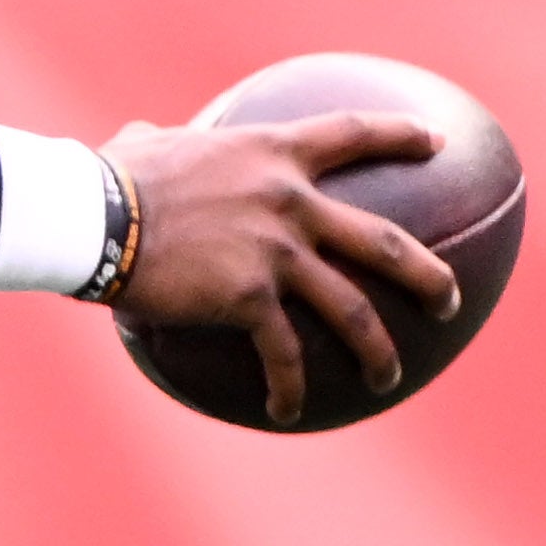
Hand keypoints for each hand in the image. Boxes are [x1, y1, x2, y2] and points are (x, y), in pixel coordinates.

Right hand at [100, 107, 460, 419]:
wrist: (95, 216)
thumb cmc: (107, 177)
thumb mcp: (146, 146)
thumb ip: (162, 142)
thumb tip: (143, 139)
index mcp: (270, 154)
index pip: (350, 134)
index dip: (399, 137)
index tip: (436, 143)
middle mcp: (289, 201)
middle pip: (384, 241)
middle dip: (428, 274)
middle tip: (450, 298)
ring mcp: (276, 252)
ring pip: (353, 310)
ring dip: (377, 349)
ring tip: (389, 377)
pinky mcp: (250, 298)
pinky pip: (283, 353)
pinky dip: (289, 387)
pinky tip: (287, 411)